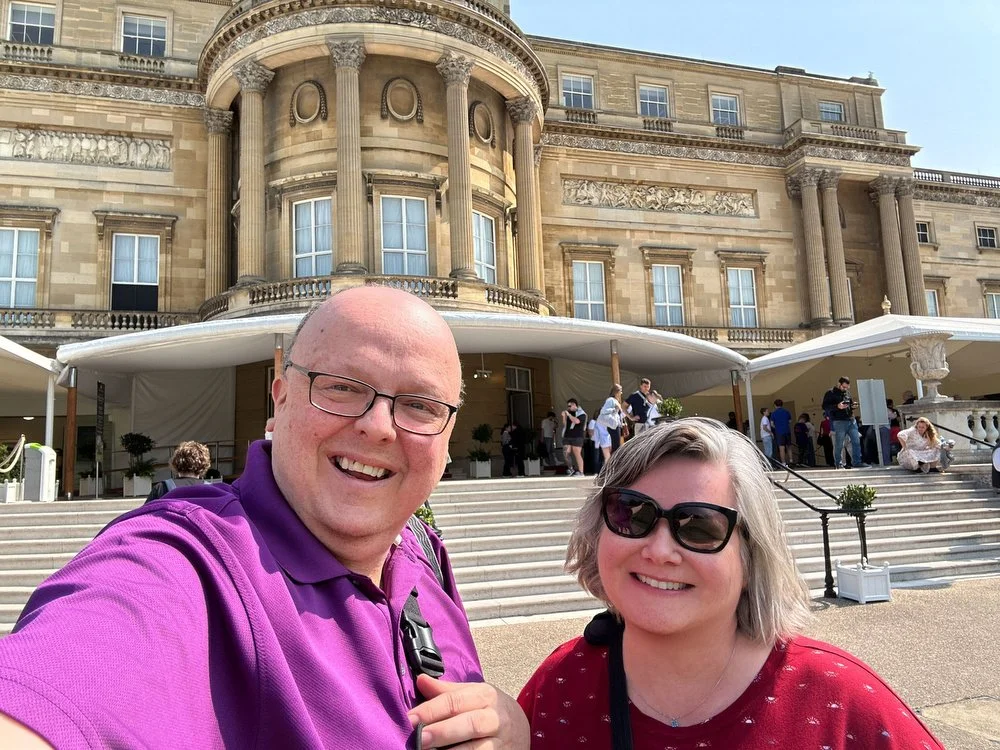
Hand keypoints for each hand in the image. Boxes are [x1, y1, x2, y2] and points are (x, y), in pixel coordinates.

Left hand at [408, 674, 528, 748]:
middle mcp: (496, 718)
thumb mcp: (472, 694)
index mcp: (485, 696)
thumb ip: (446, 691)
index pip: (456, 701)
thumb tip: (420, 681)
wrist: (522, 727)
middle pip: (470, 724)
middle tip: (419, 739)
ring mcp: (501, 742)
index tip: (410, 719)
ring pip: (478, 749)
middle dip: (443, 732)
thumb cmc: (488, 709)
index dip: (431, 710)